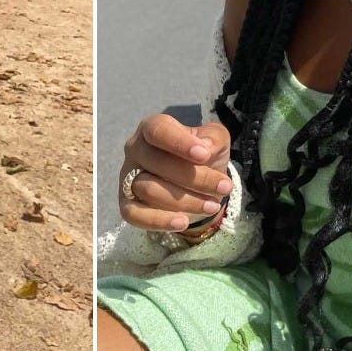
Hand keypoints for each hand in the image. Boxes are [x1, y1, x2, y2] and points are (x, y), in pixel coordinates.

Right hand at [119, 114, 232, 231]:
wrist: (196, 184)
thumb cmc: (202, 156)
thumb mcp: (215, 140)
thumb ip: (213, 137)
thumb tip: (207, 148)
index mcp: (152, 128)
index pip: (157, 130)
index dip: (179, 142)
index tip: (204, 155)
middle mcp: (135, 150)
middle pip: (157, 163)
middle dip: (195, 177)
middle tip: (225, 186)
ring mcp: (128, 177)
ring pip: (149, 189)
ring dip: (185, 200)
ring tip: (212, 205)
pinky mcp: (126, 203)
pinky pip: (133, 214)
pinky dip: (158, 221)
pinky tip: (183, 222)